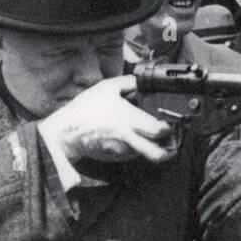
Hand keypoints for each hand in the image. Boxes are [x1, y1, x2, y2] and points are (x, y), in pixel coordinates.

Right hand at [38, 77, 176, 166]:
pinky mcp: (118, 158)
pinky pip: (135, 154)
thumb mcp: (107, 88)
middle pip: (159, 154)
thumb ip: (129, 83)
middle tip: (174, 139)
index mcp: (128, 119)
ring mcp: (123, 151)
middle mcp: (129, 139)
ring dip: (155, 147)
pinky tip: (134, 138)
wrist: (67, 133)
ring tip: (154, 137)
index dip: (170, 128)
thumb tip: (145, 81)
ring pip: (148, 154)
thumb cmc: (85, 109)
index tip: (171, 122)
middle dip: (171, 148)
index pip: (159, 130)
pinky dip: (139, 148)